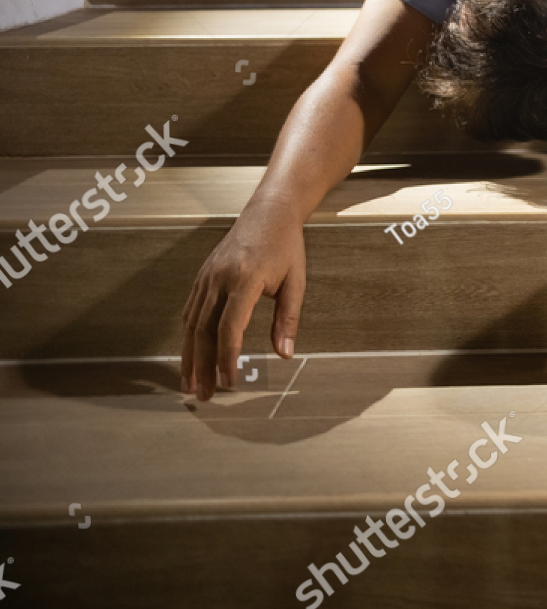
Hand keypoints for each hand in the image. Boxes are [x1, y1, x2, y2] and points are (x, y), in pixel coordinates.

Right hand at [180, 199, 306, 400]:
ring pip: (191, 324)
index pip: (229, 327)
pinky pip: (190, 311)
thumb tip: (285, 354)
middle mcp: (218, 279)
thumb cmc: (286, 247)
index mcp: (244, 279)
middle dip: (202, 366)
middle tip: (204, 395)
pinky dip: (188, 337)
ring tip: (191, 384)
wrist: (268, 213)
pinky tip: (190, 356)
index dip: (227, 357)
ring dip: (190, 357)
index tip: (230, 381)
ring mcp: (206, 278)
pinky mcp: (201, 277)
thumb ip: (288, 319)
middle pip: (203, 331)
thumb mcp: (296, 282)